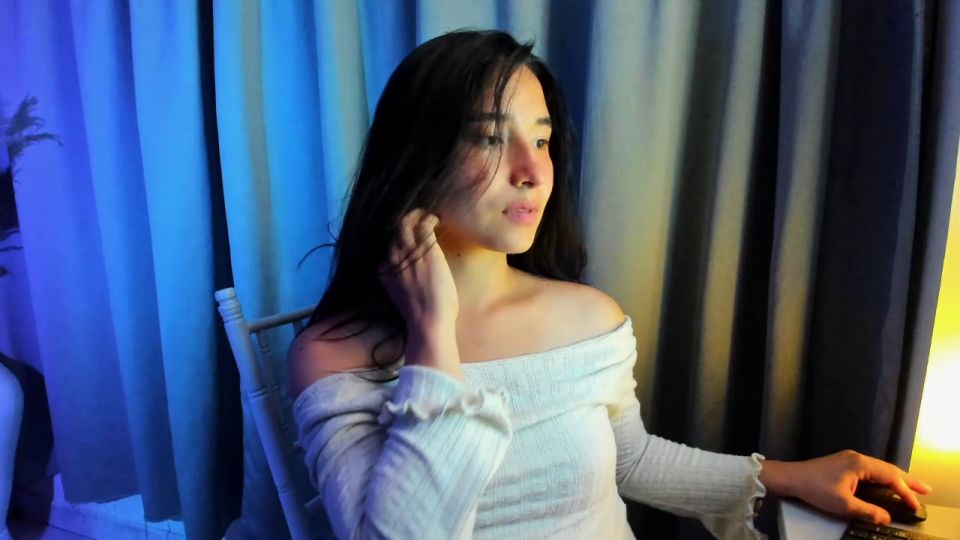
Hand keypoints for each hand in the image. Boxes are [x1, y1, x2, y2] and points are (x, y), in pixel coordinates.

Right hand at [379, 209, 461, 375]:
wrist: (428, 321)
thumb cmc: (421, 316)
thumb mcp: (402, 296)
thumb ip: (402, 282)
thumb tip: (412, 279)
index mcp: (384, 270)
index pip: (386, 246)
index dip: (397, 239)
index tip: (408, 237)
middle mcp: (391, 257)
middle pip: (393, 230)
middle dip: (405, 222)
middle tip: (418, 218)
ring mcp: (407, 251)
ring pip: (405, 222)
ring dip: (417, 216)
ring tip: (427, 216)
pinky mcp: (424, 248)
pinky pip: (423, 224)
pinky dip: (429, 218)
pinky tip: (437, 219)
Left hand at [762, 450, 932, 524]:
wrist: (791, 478)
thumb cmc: (814, 488)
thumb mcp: (843, 504)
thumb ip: (867, 511)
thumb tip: (886, 517)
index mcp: (859, 464)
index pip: (890, 477)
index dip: (905, 492)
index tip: (915, 505)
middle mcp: (857, 458)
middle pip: (888, 469)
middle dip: (908, 481)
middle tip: (926, 490)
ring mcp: (850, 459)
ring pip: (880, 468)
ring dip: (896, 478)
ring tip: (912, 488)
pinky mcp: (844, 463)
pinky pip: (871, 469)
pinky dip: (883, 477)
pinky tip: (887, 484)